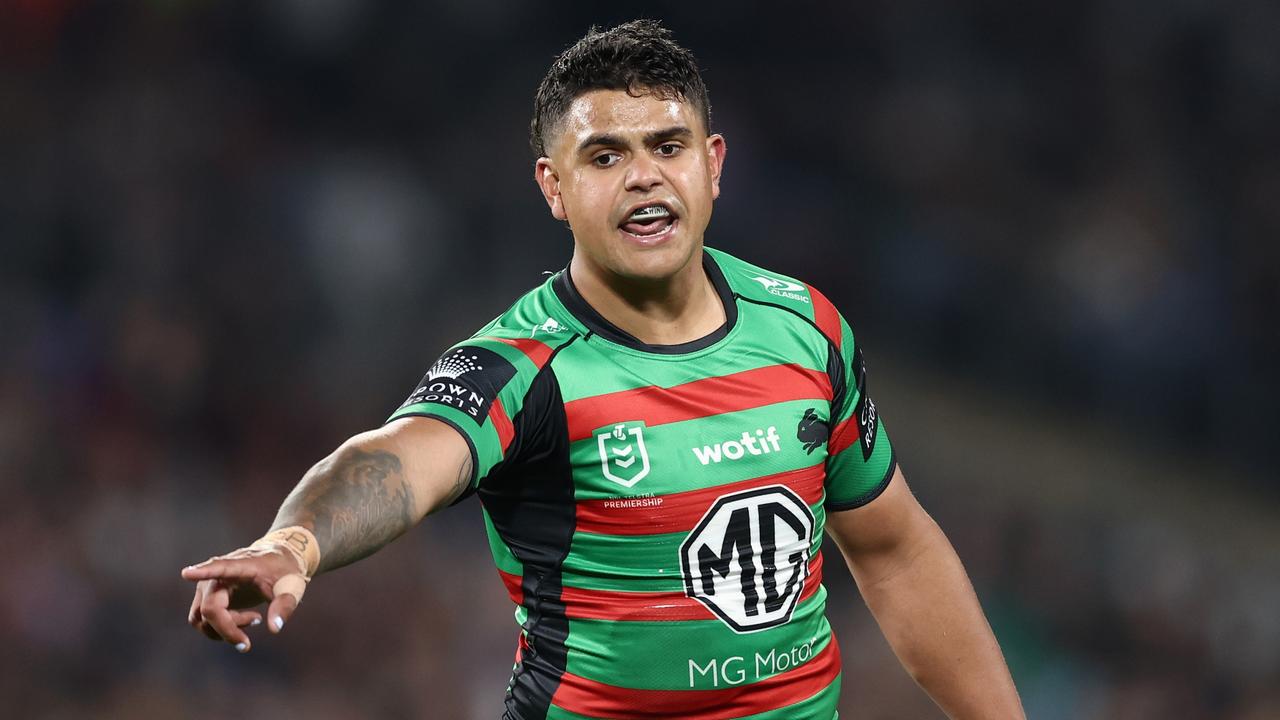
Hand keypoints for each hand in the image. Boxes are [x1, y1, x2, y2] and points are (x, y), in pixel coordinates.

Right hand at [182, 545, 306, 652]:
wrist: (276, 562)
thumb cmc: (283, 571)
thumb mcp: (292, 586)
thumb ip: (285, 605)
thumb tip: (274, 628)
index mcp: (240, 566)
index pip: (219, 568)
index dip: (203, 572)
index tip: (186, 573)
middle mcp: (217, 576)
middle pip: (210, 608)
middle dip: (228, 629)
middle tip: (250, 639)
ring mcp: (208, 588)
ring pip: (201, 618)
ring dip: (223, 630)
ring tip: (253, 620)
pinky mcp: (206, 599)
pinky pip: (202, 621)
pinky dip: (220, 629)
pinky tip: (243, 622)